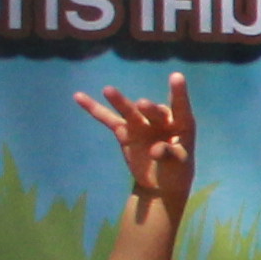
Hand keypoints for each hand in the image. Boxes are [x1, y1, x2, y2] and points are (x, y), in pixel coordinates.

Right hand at [75, 71, 199, 207]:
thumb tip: (155, 150)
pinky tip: (79, 96)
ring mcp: (141, 123)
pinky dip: (94, 109)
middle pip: (153, 112)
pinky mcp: (125, 131)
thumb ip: (170, 155)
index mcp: (181, 124)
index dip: (178, 93)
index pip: (181, 107)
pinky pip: (108, 119)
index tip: (176, 76)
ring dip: (119, 101)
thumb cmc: (177, 171)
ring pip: (129, 111)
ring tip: (108, 91)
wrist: (161, 183)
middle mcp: (161, 120)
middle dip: (148, 109)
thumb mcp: (179, 166)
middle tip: (142, 104)